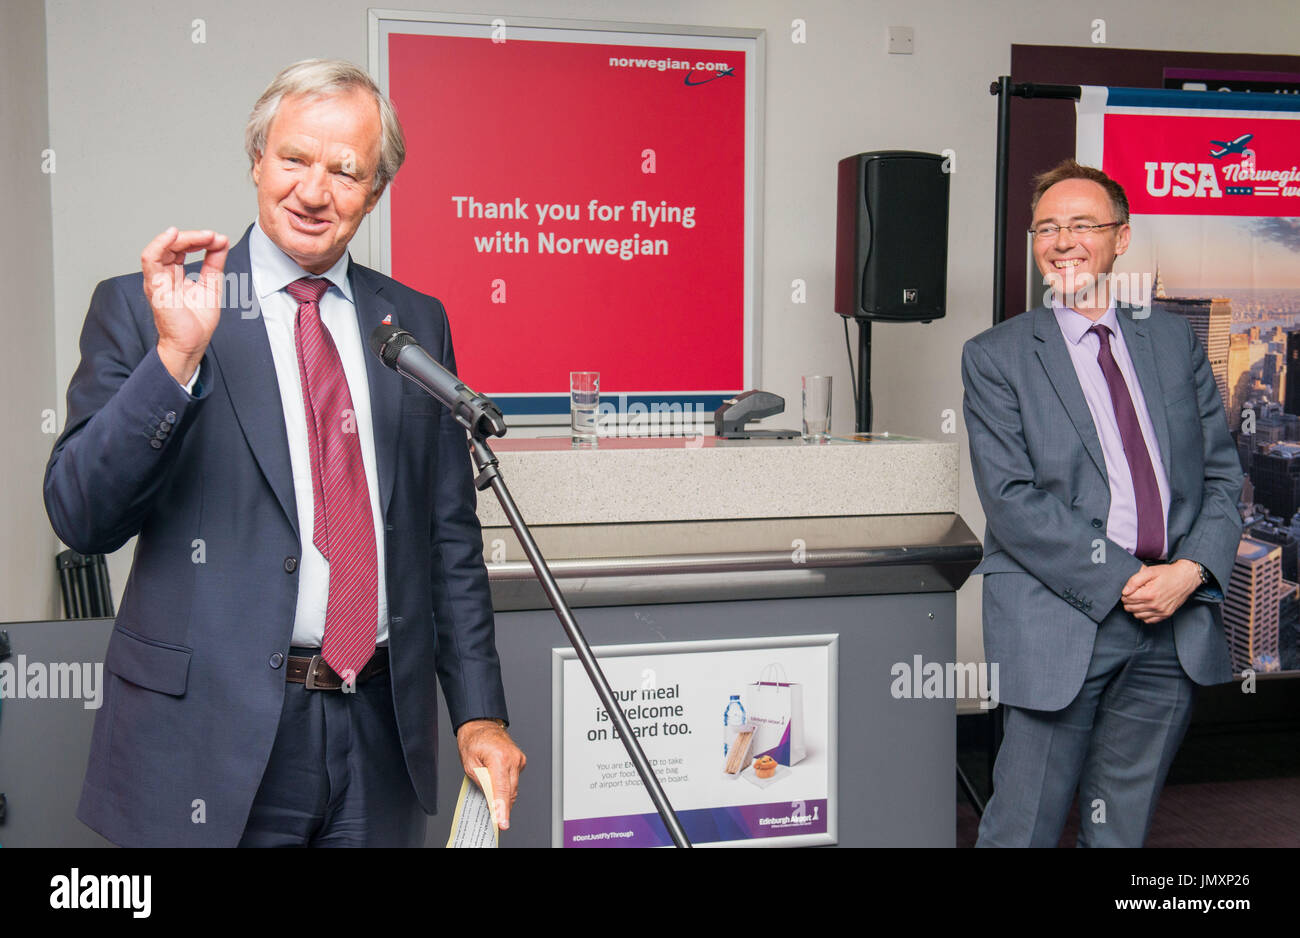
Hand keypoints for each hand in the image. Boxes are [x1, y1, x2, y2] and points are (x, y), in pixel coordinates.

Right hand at [141, 227, 228, 384]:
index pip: (182, 248)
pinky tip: (173, 234)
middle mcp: (163, 275)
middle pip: (172, 245)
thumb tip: (221, 241)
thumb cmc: (196, 322)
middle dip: (194, 237)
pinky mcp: (155, 286)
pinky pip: (150, 259)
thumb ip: (214, 262)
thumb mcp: (211, 284)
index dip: (198, 240)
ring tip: (204, 236)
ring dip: (183, 237)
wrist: (191, 344)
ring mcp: (157, 279)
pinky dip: (160, 243)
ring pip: (162, 247)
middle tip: (213, 236)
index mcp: (174, 274)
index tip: (217, 239)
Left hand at [456, 719, 525, 829]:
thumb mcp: (470, 765)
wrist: (481, 725)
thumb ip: (482, 783)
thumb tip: (490, 799)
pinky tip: (497, 779)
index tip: (503, 823)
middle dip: (502, 805)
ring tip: (491, 793)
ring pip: (513, 787)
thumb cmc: (473, 741)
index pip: (502, 790)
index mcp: (499, 758)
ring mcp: (518, 759)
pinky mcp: (520, 760)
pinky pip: (514, 779)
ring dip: (503, 794)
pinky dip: (506, 784)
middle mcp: (513, 759)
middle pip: (510, 791)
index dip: (502, 809)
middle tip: (495, 817)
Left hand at [1121, 560, 1200, 623]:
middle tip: (1134, 593)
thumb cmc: (1167, 573)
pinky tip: (1146, 606)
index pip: (1127, 599)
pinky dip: (1144, 615)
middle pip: (1130, 608)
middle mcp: (1155, 605)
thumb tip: (1124, 592)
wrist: (1186, 578)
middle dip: (1128, 601)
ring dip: (1135, 608)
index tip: (1130, 589)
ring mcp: (1161, 611)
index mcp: (1149, 594)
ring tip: (1140, 599)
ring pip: (1137, 616)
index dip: (1125, 594)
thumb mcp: (1149, 571)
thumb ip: (1134, 581)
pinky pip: (1148, 620)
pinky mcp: (1166, 614)